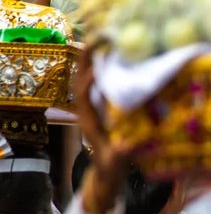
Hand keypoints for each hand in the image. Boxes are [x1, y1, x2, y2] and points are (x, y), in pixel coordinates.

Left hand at [74, 52, 133, 213]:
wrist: (106, 173)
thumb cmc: (112, 168)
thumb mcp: (117, 163)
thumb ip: (120, 154)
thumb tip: (128, 145)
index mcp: (89, 121)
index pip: (83, 96)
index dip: (89, 81)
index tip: (100, 68)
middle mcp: (86, 111)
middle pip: (80, 80)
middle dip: (85, 61)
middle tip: (97, 40)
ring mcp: (90, 108)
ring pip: (85, 79)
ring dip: (91, 61)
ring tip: (102, 43)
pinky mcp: (97, 108)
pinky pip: (95, 84)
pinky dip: (99, 70)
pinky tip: (110, 60)